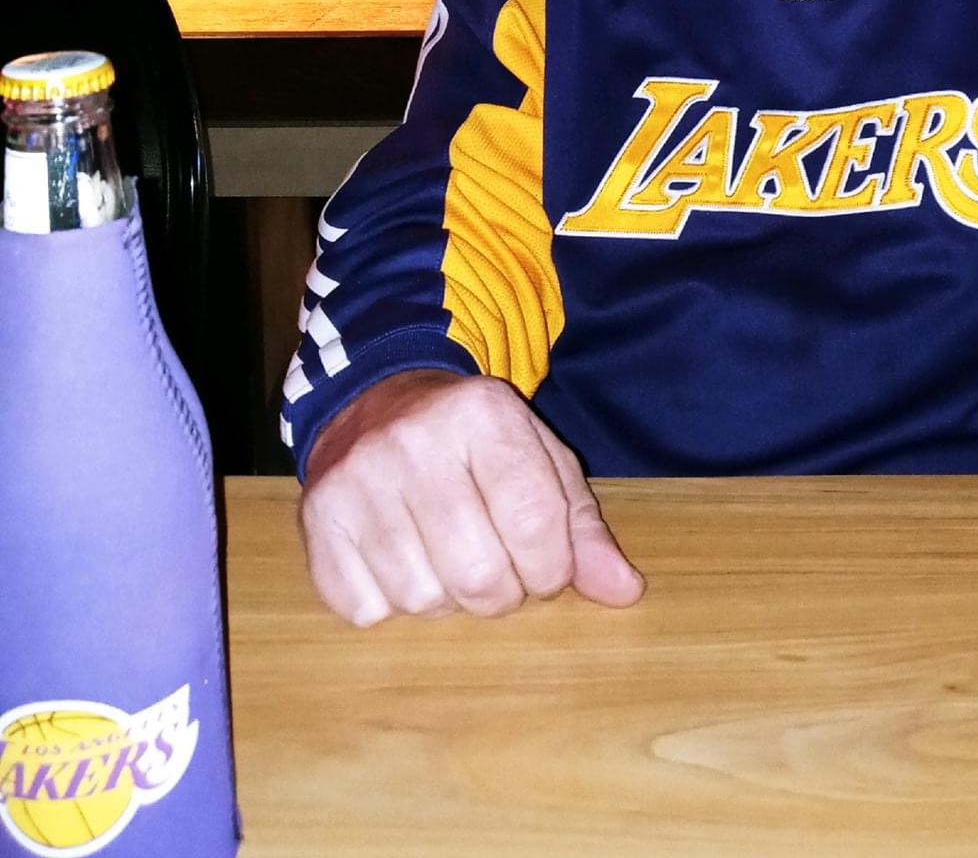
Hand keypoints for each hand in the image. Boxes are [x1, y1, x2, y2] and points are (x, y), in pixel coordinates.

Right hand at [299, 369, 645, 626]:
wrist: (377, 402)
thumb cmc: (473, 443)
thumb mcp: (539, 459)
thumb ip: (581, 526)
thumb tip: (624, 591)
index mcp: (483, 414)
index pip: (539, 527)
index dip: (552, 568)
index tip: (545, 563)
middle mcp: (414, 441)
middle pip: (480, 577)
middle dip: (502, 592)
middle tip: (496, 565)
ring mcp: (357, 480)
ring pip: (423, 601)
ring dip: (446, 597)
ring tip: (445, 554)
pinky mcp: (317, 518)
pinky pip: (366, 610)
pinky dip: (390, 602)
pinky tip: (399, 557)